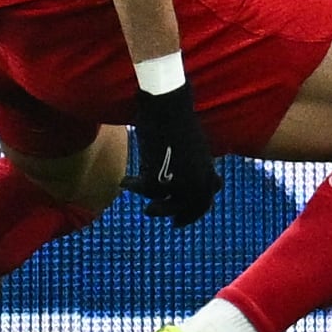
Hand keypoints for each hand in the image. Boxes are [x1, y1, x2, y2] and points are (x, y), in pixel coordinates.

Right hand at [122, 83, 220, 226]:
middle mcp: (197, 182)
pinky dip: (133, 186)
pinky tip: (124, 182)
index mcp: (207, 171)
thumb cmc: (179, 120)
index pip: (205, 202)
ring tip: (147, 211)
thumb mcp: (198, 147)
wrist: (168, 107)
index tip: (183, 218)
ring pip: (166, 206)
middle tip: (174, 224)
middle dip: (181, 217)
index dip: (195, 212)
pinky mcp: (159, 179)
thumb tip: (206, 185)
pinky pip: (144, 190)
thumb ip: (200, 167)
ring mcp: (179, 183)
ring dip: (158, 210)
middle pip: (190, 209)